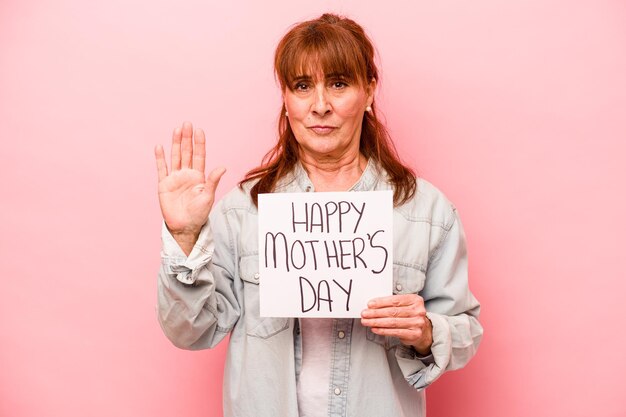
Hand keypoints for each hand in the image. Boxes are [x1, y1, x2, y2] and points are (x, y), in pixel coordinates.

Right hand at [155, 121, 225, 254]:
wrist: (185, 227)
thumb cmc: (199, 214)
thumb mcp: (208, 197)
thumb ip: (213, 181)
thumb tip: (223, 167)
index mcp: (199, 177)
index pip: (199, 156)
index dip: (199, 143)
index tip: (199, 130)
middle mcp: (187, 174)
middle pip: (187, 153)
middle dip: (187, 138)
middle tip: (187, 124)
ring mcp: (175, 178)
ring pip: (175, 157)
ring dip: (176, 143)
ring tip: (177, 130)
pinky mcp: (164, 184)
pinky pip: (162, 168)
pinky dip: (160, 158)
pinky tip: (160, 146)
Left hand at [361, 294, 432, 355]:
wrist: (424, 330)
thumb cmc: (410, 315)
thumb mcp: (404, 305)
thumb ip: (392, 304)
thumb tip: (372, 305)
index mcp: (415, 300)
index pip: (395, 300)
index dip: (381, 302)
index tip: (370, 304)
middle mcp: (418, 311)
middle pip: (392, 311)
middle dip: (375, 313)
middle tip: (365, 313)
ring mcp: (417, 323)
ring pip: (392, 322)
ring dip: (376, 322)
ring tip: (367, 321)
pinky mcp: (414, 334)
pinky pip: (395, 332)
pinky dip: (383, 330)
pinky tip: (375, 328)